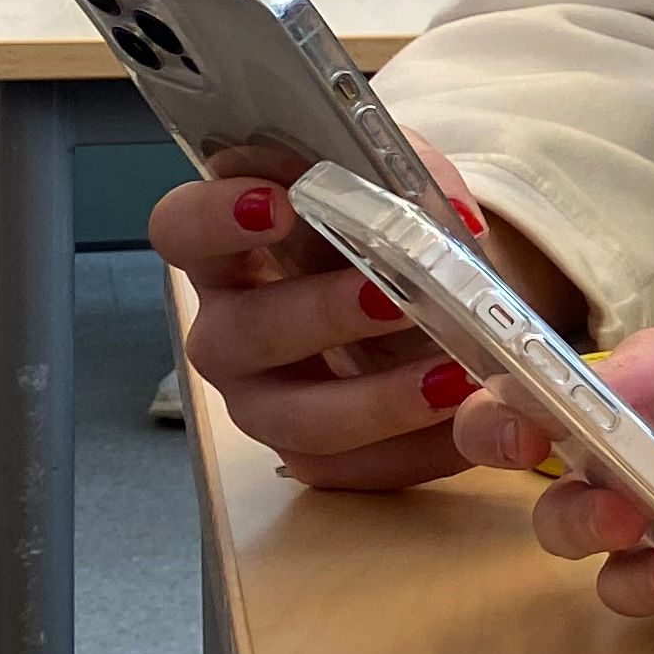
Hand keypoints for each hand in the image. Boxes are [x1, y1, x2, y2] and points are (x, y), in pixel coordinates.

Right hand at [153, 142, 494, 488]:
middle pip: (244, 332)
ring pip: (297, 419)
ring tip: (452, 376)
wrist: (437, 302)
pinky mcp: (313, 456)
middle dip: (321, 315)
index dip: (216, 218)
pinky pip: (354, 469)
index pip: (183, 229)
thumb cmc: (391, 235)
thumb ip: (418, 184)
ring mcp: (263, 401)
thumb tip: (456, 220)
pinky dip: (419, 449)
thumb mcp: (405, 187)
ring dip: (378, 400)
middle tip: (390, 296)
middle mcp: (230, 330)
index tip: (279, 204)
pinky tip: (470, 418)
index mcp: (232, 250)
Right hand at [453, 309, 653, 615]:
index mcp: (611, 413)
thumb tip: (584, 381)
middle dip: (573, 521)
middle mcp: (629, 483)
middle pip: (557, 521)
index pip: (515, 427)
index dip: (494, 434)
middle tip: (619, 507)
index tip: (520, 436)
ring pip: (618, 582)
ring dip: (638, 579)